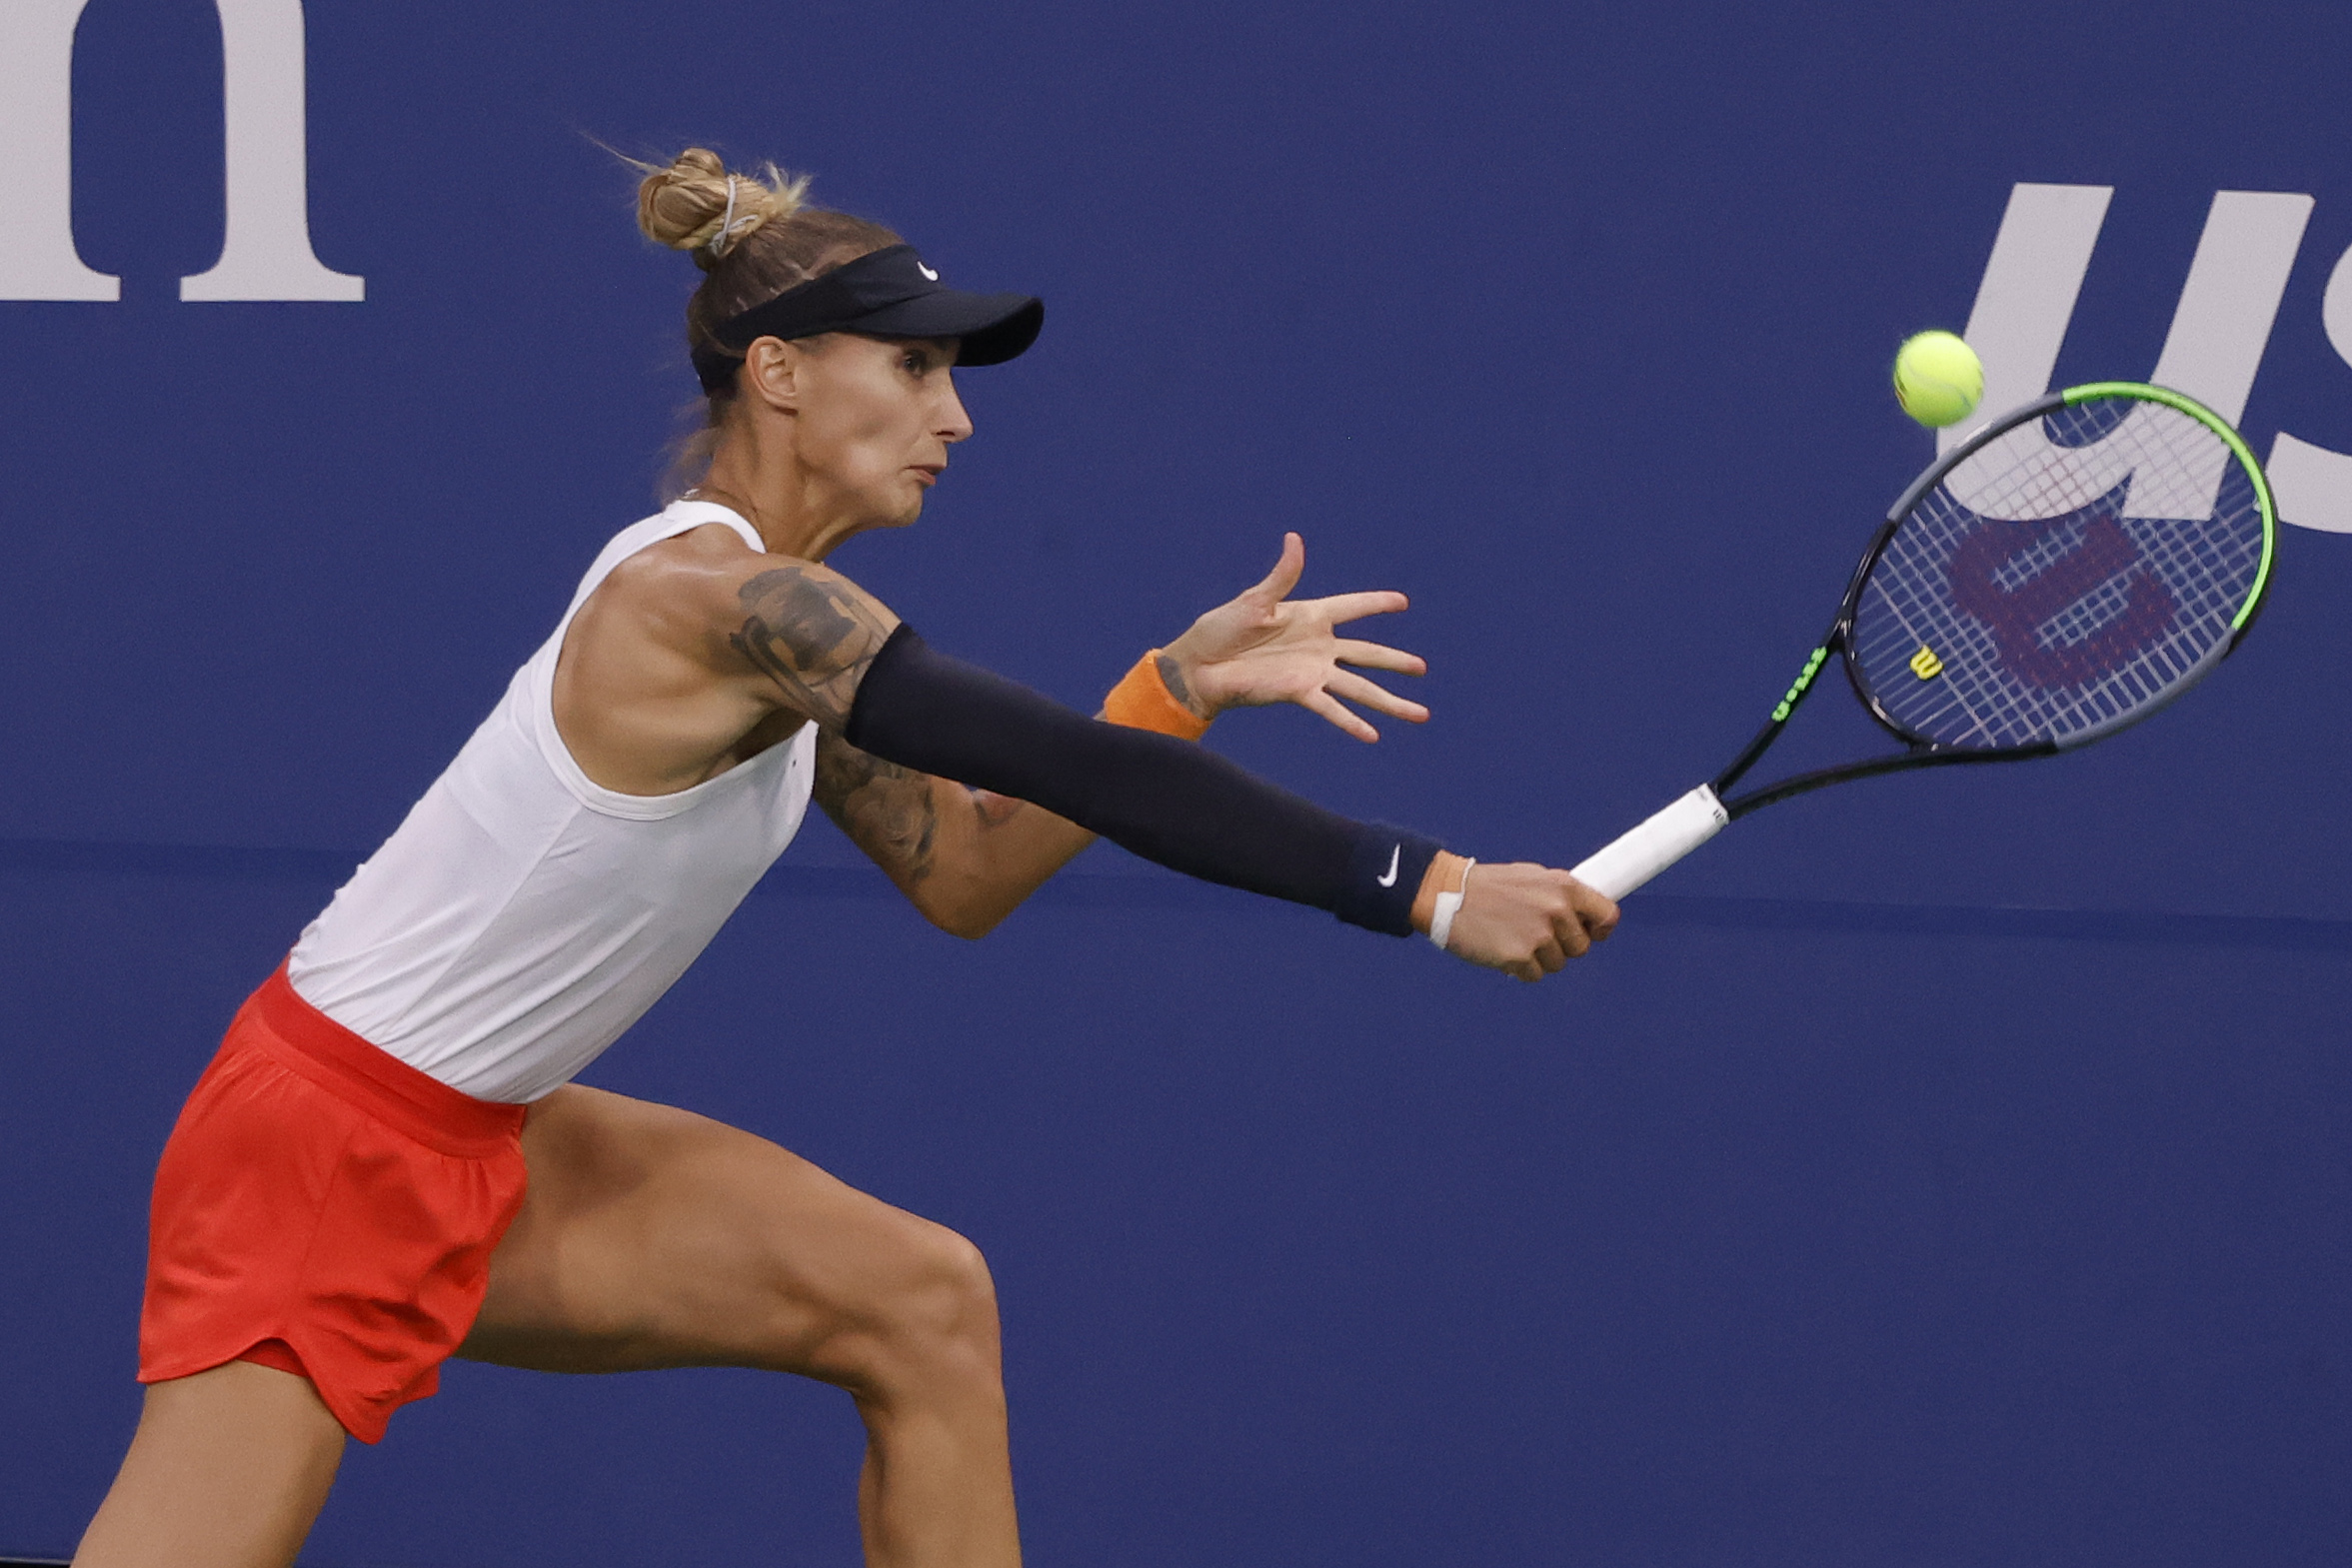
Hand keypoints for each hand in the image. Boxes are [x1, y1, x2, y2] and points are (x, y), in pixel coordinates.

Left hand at [1158, 532, 1427, 741]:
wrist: (1200, 666)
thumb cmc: (1221, 629)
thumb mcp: (1254, 600)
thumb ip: (1283, 576)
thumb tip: (1295, 539)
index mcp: (1309, 616)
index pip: (1352, 607)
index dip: (1375, 604)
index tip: (1402, 602)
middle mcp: (1317, 646)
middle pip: (1367, 655)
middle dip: (1395, 661)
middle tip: (1422, 667)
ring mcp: (1312, 673)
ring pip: (1360, 689)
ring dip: (1389, 702)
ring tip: (1420, 714)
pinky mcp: (1300, 693)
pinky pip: (1332, 710)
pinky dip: (1351, 723)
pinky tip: (1373, 735)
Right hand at [1441, 863, 1618, 981]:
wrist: (1447, 893)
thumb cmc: (1489, 886)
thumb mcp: (1532, 878)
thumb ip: (1560, 896)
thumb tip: (1584, 916)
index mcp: (1564, 887)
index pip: (1607, 915)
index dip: (1600, 930)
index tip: (1590, 934)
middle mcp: (1556, 910)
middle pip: (1580, 948)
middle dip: (1561, 947)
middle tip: (1534, 935)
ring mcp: (1538, 935)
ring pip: (1557, 964)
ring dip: (1538, 959)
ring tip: (1512, 938)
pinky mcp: (1518, 957)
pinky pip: (1533, 975)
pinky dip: (1519, 969)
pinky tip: (1501, 950)